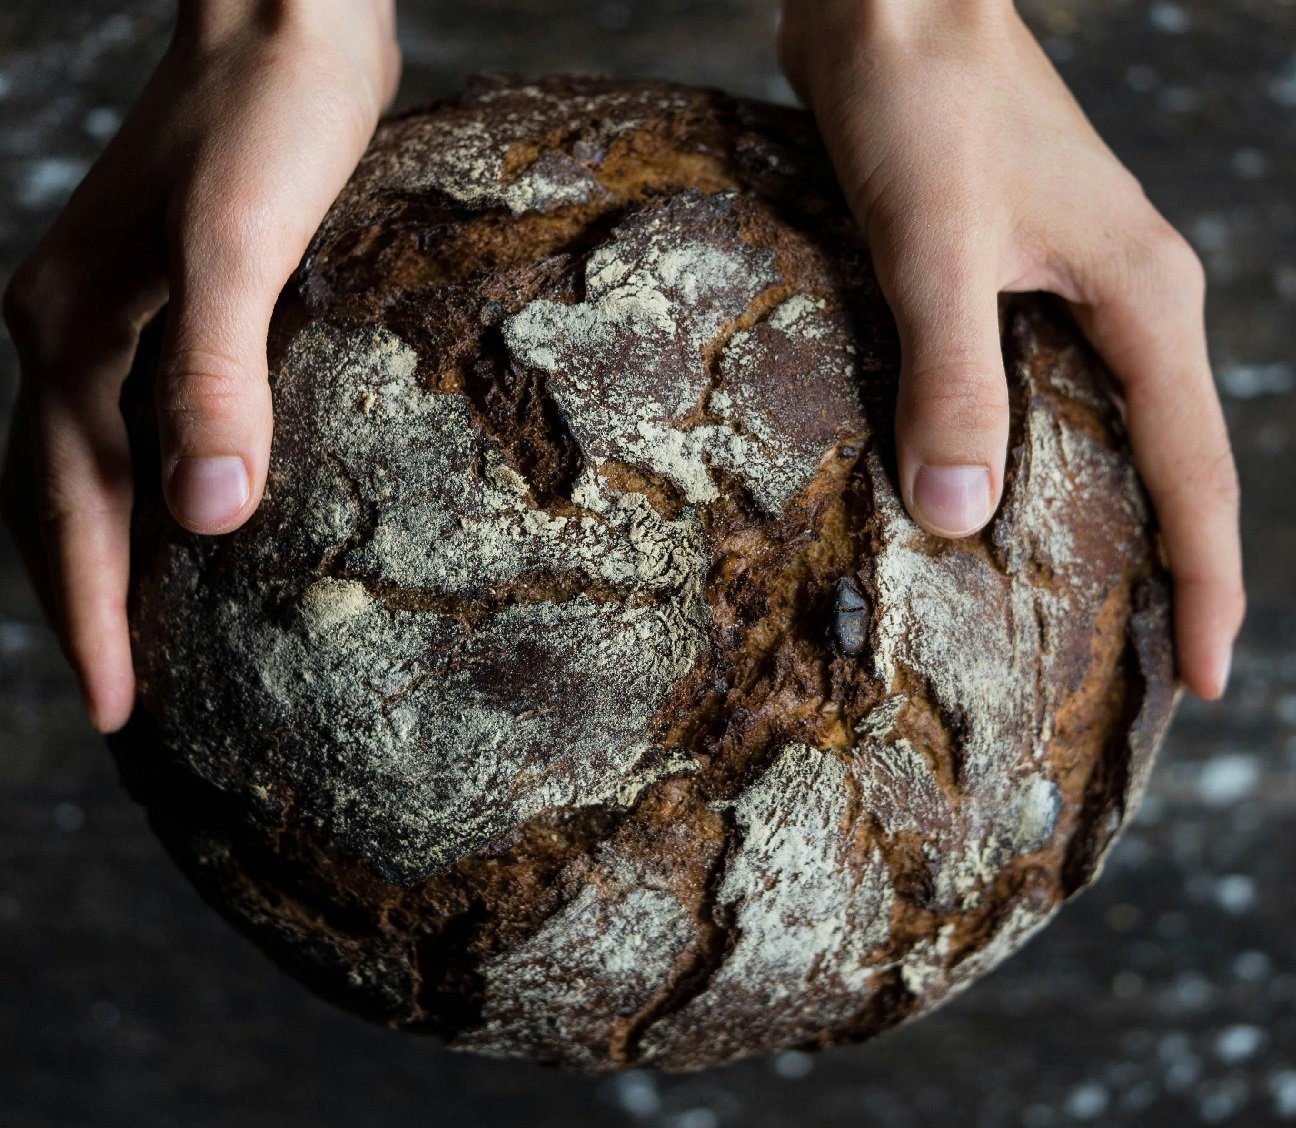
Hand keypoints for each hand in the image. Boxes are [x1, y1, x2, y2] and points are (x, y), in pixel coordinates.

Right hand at [0, 0, 399, 732]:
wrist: (286, 19)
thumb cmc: (271, 118)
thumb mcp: (243, 246)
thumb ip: (213, 375)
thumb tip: (205, 516)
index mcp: (73, 333)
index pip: (71, 508)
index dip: (94, 616)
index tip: (120, 712)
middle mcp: (67, 328)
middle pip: (54, 498)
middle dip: (83, 603)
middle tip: (120, 701)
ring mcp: (107, 311)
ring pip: (83, 463)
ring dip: (99, 552)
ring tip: (134, 631)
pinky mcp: (160, 295)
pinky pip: (127, 418)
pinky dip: (140, 486)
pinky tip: (184, 512)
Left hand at [779, 0, 1242, 699]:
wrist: (890, 3)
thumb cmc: (924, 100)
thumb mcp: (934, 246)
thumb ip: (950, 375)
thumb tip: (960, 516)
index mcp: (1141, 300)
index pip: (1196, 474)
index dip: (1207, 586)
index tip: (1206, 682)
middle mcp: (1124, 300)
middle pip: (1170, 463)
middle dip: (1170, 569)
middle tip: (1147, 671)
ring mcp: (1071, 286)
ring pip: (1107, 430)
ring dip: (1104, 517)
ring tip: (1081, 609)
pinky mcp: (1012, 275)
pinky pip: (1043, 391)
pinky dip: (1033, 456)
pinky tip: (994, 496)